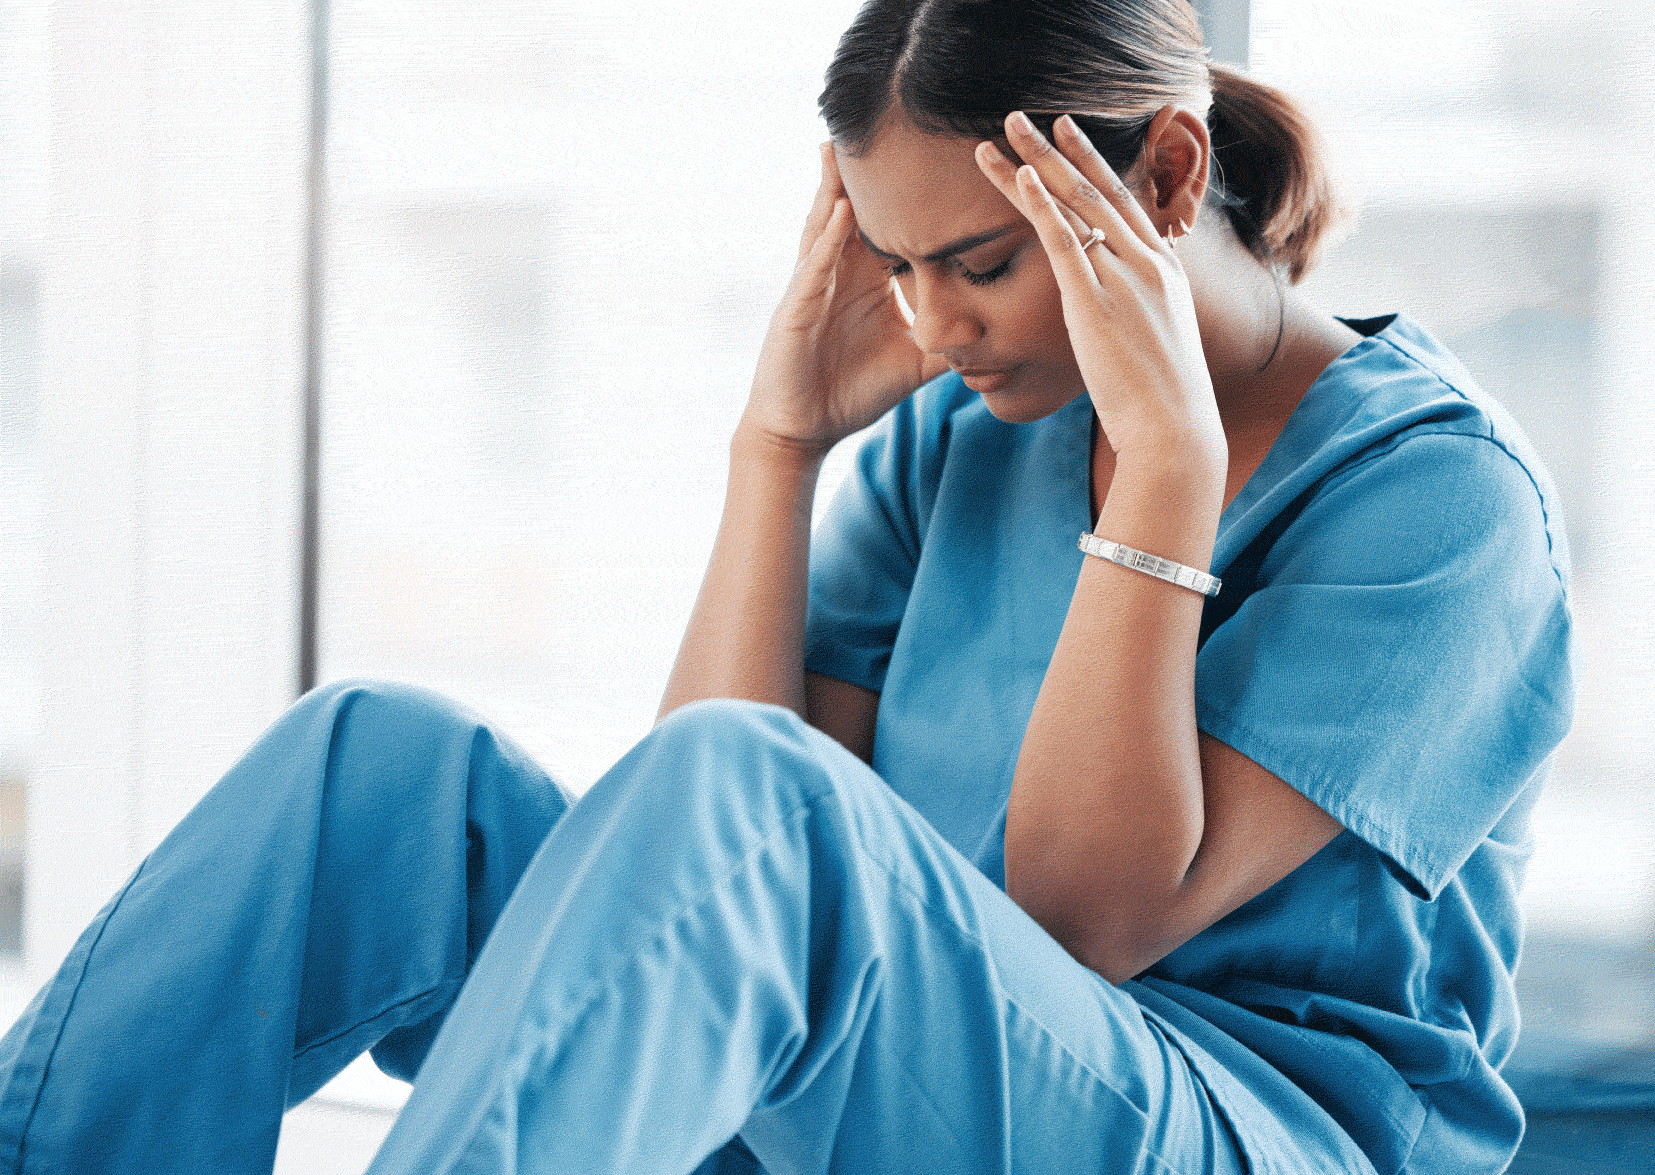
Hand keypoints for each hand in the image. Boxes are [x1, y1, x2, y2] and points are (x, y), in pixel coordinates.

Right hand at [742, 143, 949, 455]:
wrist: (804, 430)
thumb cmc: (851, 394)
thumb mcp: (914, 366)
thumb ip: (951, 345)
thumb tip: (1000, 334)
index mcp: (866, 282)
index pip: (894, 227)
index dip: (914, 195)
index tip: (940, 156)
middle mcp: (839, 274)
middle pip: (857, 211)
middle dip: (867, 171)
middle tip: (884, 121)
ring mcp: (814, 287)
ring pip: (827, 226)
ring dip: (836, 187)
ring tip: (844, 146)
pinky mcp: (796, 309)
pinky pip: (814, 267)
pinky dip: (828, 239)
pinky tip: (841, 212)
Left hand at [975, 112, 1222, 461]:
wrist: (1175, 429)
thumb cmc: (1163, 402)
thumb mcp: (1154, 345)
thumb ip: (1134, 317)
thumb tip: (1114, 319)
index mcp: (1164, 269)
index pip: (1122, 204)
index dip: (1091, 166)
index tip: (1067, 135)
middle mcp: (1148, 262)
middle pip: (1096, 190)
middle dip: (1058, 149)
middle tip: (1025, 117)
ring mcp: (1125, 276)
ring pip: (1075, 204)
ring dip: (1035, 163)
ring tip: (1005, 131)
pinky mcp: (1096, 300)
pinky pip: (1066, 241)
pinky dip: (1042, 205)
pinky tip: (1020, 177)